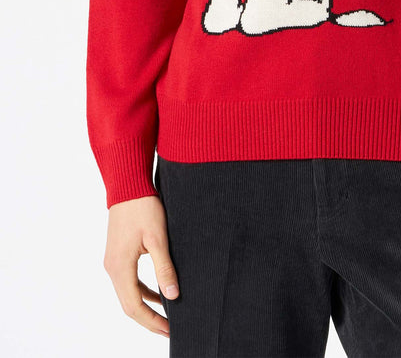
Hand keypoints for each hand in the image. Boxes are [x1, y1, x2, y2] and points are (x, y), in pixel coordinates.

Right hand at [103, 195, 178, 337]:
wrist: (128, 186)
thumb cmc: (143, 207)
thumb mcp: (158, 238)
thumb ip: (164, 268)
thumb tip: (173, 296)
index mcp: (120, 267)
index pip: (133, 306)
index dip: (151, 321)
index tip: (169, 329)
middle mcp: (112, 268)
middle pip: (129, 304)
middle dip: (149, 318)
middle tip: (170, 328)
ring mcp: (113, 262)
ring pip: (128, 293)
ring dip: (146, 305)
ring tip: (167, 315)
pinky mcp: (118, 254)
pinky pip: (129, 281)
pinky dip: (143, 290)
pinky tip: (158, 293)